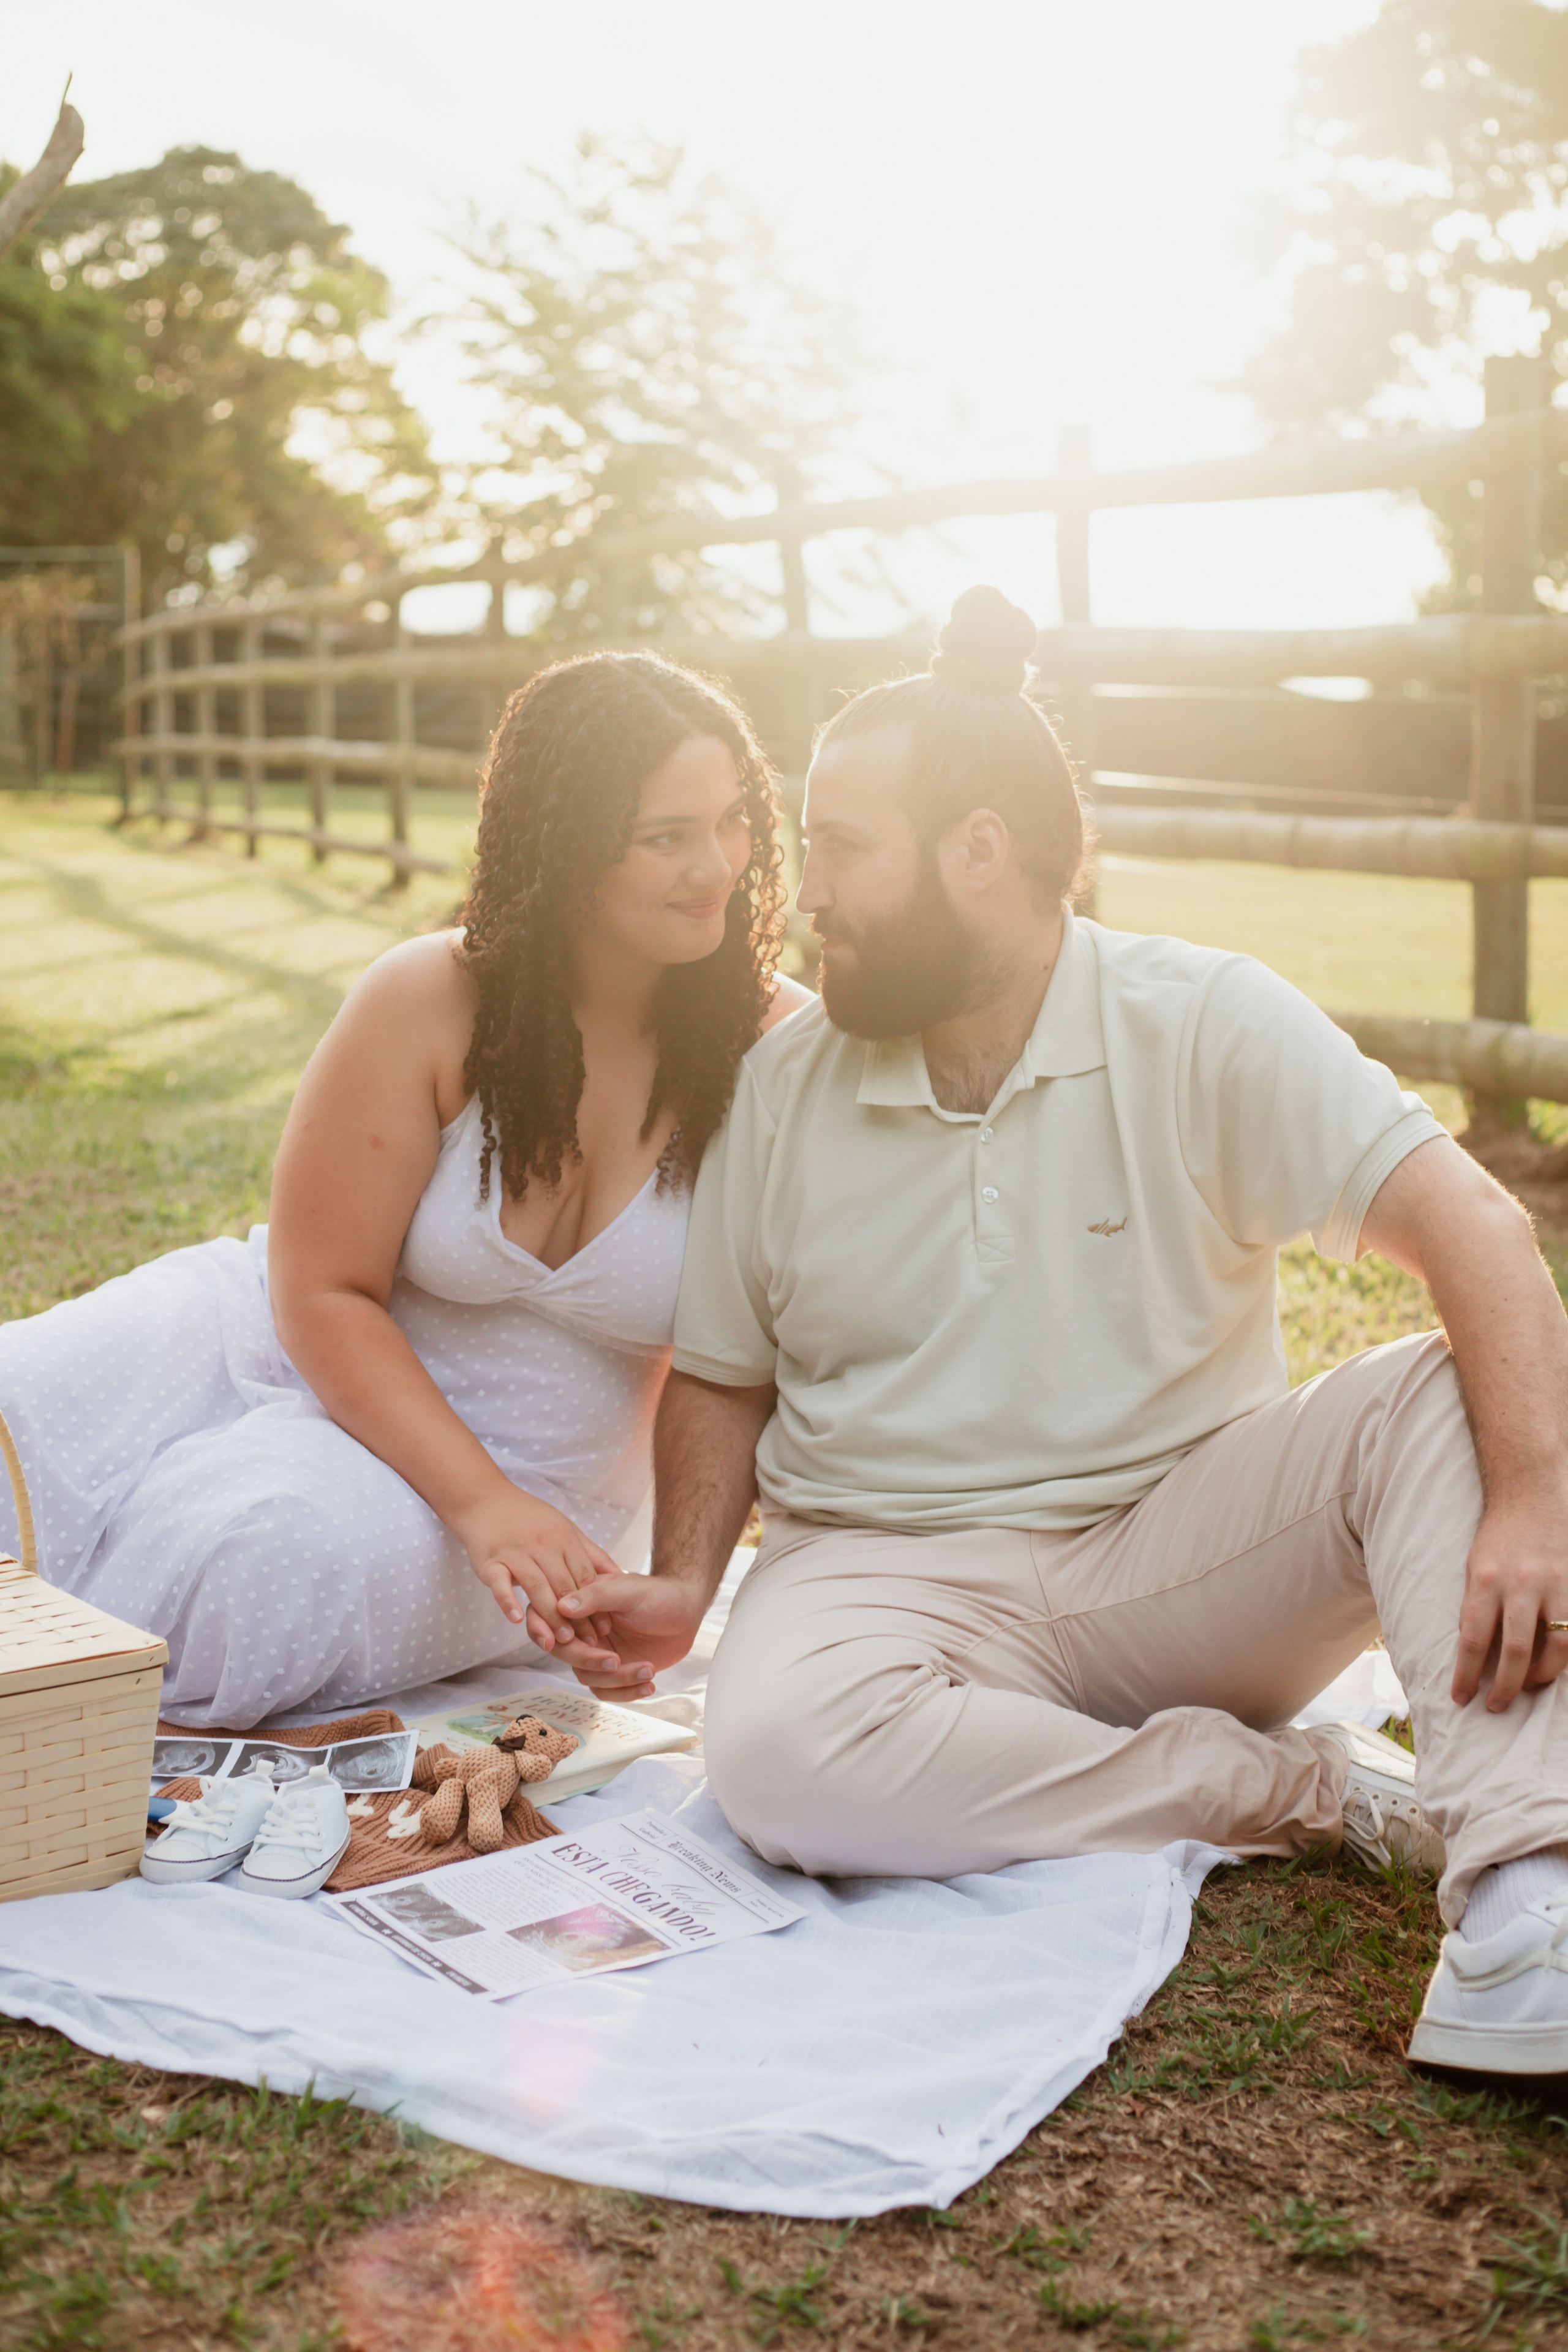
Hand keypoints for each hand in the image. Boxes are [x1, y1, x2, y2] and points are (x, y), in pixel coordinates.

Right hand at [454, 1484, 622, 1665]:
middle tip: (588, 1643)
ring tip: (562, 1640)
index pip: (584, 1576)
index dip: (596, 1603)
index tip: (605, 1628)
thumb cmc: (531, 1519)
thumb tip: (621, 1575)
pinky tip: (518, 1619)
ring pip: (536, 1586)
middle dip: (578, 1616)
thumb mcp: (566, 1529)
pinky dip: (508, 1601)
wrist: (486, 1501)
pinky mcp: (490, 1561)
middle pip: (563, 1585)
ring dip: (551, 1614)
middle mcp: (542, 1544)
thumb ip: (591, 1553)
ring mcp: (515, 1552)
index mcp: (563, 1537)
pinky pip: (499, 1583)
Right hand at [557, 1572, 708, 1699]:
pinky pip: (607, 1690)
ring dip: (617, 1678)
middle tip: (616, 1660)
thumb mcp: (628, 1589)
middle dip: (590, 1660)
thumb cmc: (657, 1593)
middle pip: (565, 1653)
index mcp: (578, 1603)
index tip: (556, 1642)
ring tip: (648, 1669)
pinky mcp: (613, 1671)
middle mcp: (581, 1629)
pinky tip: (650, 1684)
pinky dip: (627, 1692)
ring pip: (587, 1676)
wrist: (686, 1611)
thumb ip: (596, 1596)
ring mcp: (596, 1651)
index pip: (545, 1616)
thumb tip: (562, 1607)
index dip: (542, 1630)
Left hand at [1452, 1479, 1567, 1710]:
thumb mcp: (1473, 1568)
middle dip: (1504, 1687)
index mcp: (1484, 1580)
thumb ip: (1477, 1608)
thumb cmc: (1497, 1539)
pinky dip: (1565, 1655)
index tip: (1460, 1698)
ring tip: (1526, 1686)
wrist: (1530, 1495)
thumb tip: (1476, 1658)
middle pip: (1514, 1651)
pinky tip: (1553, 1664)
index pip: (1472, 1640)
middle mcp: (1520, 1584)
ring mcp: (1554, 1585)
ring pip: (1555, 1648)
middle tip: (1494, 1705)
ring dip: (1540, 1677)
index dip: (1465, 1675)